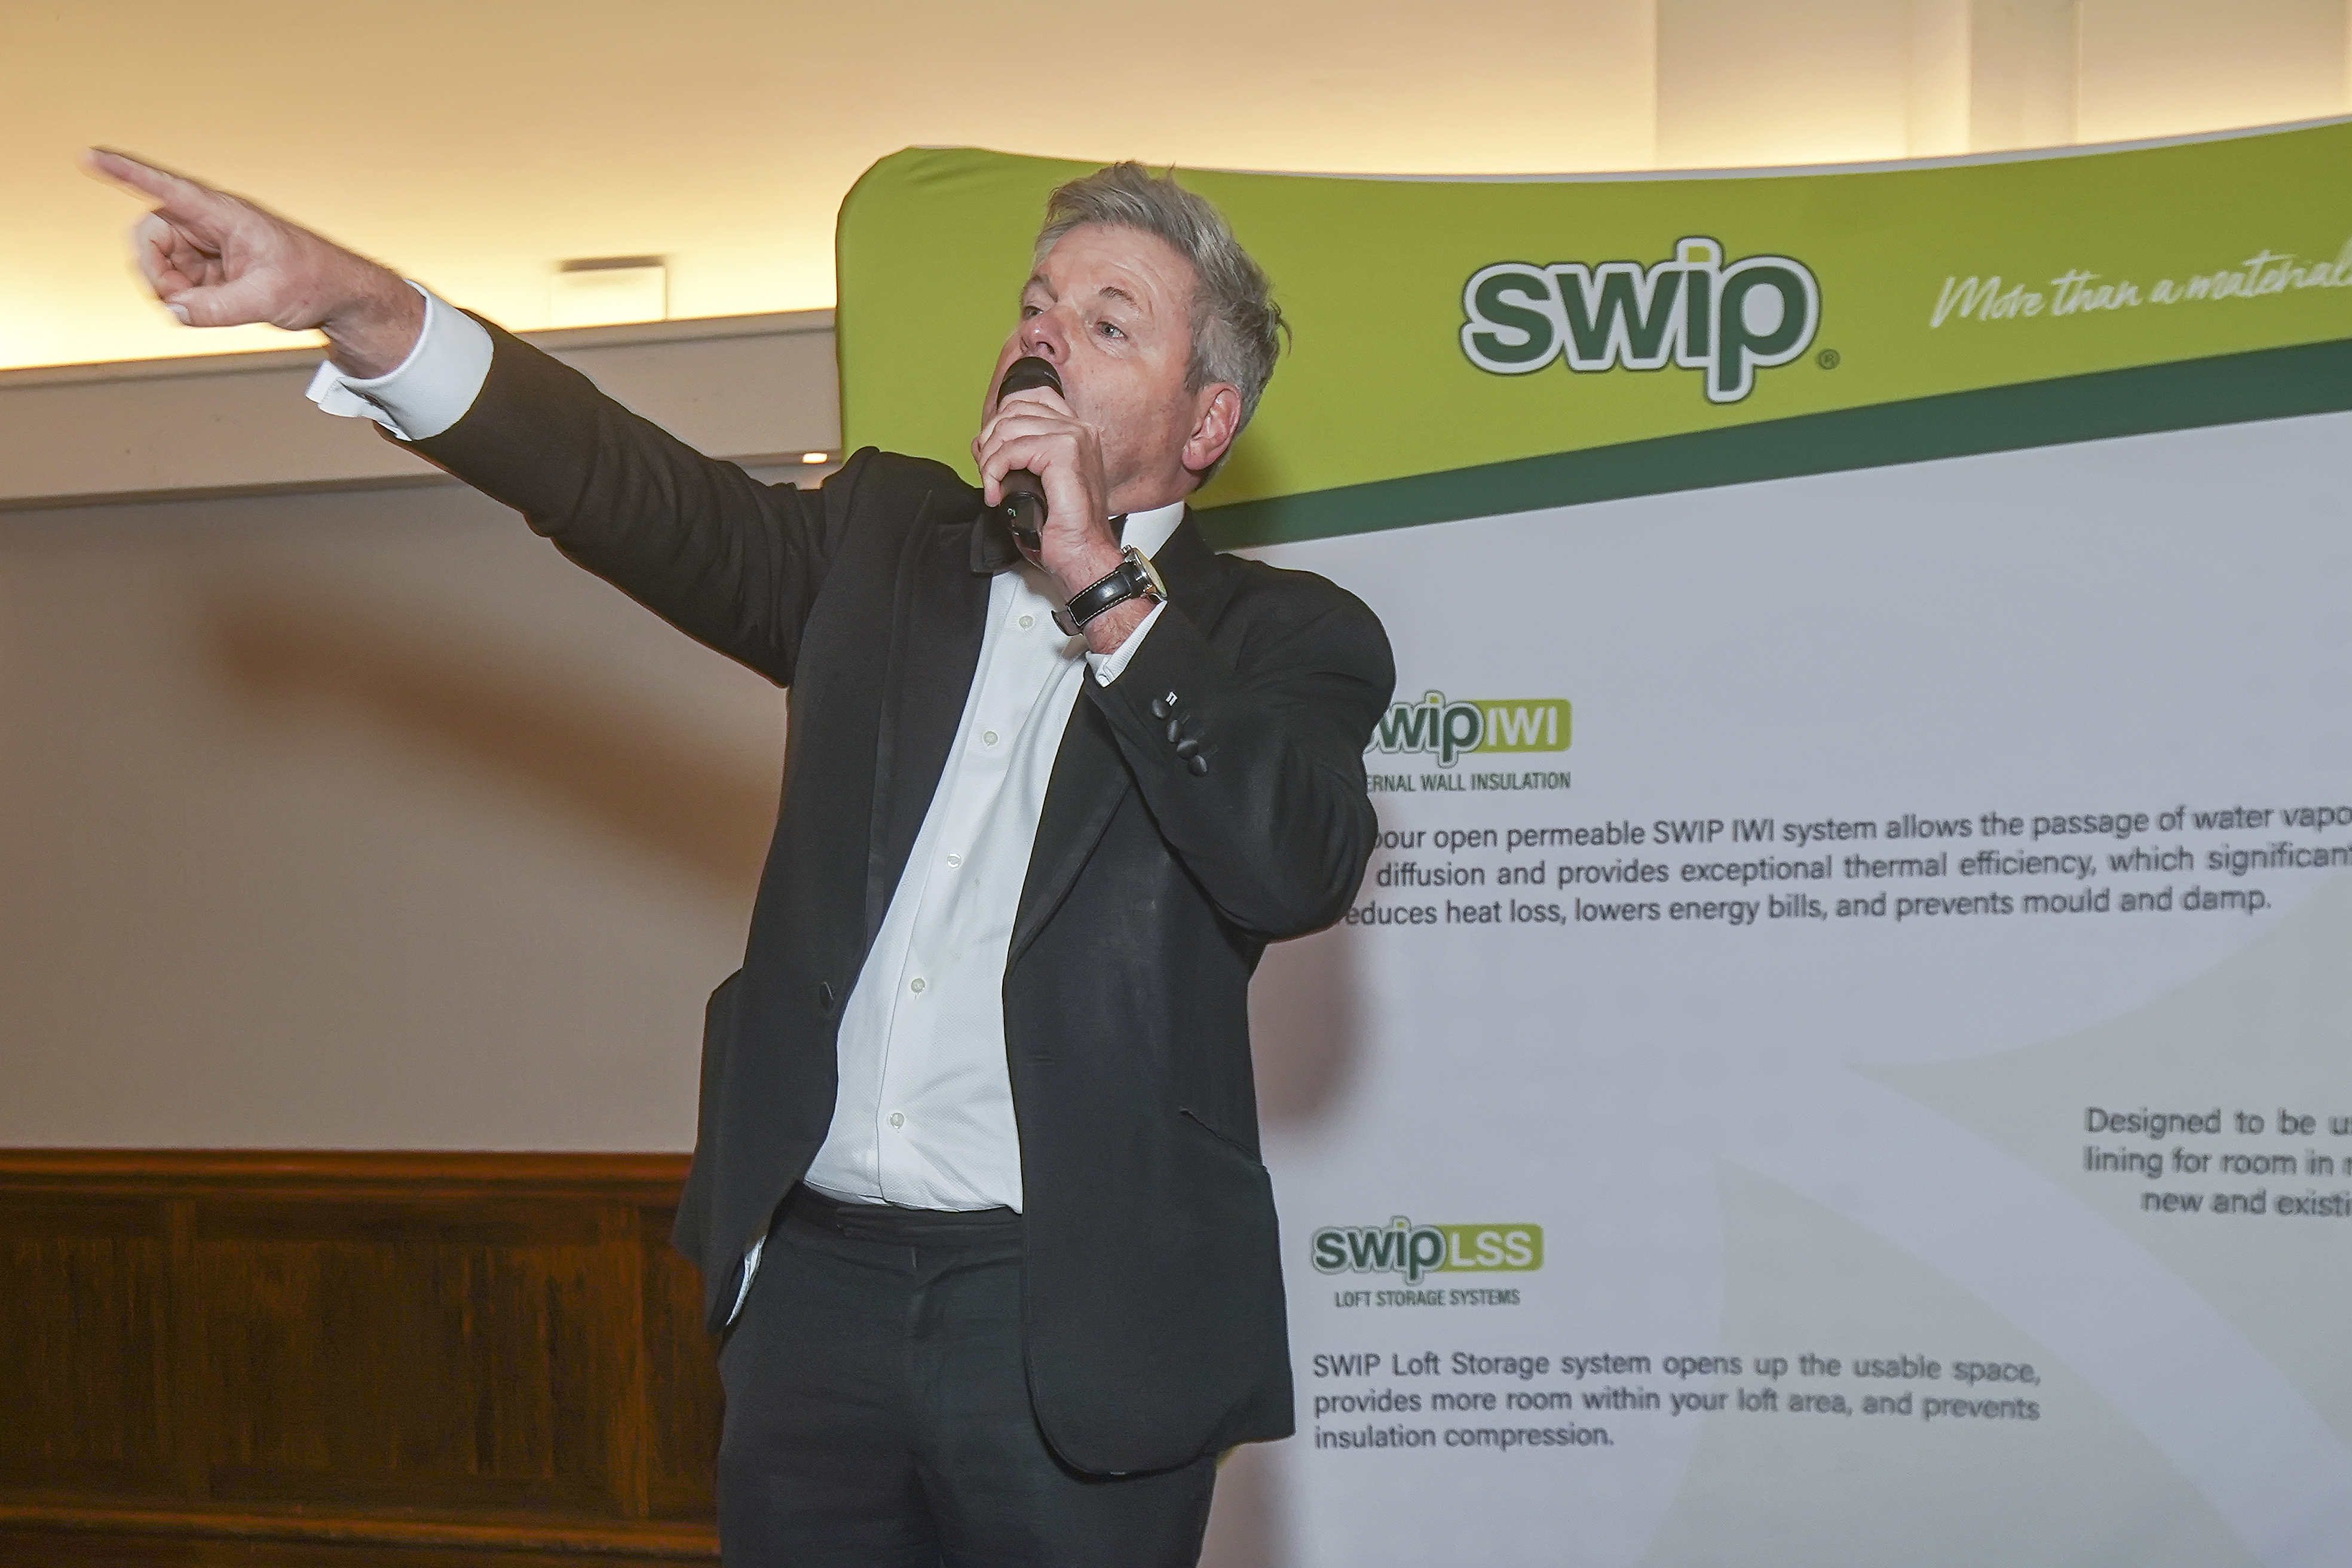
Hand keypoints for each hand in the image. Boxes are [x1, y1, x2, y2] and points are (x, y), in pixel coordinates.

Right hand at [82, 148, 422, 376]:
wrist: (338, 294)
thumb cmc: (313, 282)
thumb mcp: (266, 299)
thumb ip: (215, 308)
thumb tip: (173, 311)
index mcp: (223, 214)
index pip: (166, 187)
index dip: (125, 171)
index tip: (90, 156)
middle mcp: (209, 223)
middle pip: (149, 235)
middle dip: (154, 270)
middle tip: (179, 300)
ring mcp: (207, 245)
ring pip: (160, 262)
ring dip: (173, 288)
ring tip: (211, 305)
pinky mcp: (209, 266)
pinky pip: (177, 281)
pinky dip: (186, 299)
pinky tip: (215, 306)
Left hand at [971, 385, 1125, 601]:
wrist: (1083, 554)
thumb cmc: (1065, 529)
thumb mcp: (1035, 481)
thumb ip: (1016, 455)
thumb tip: (984, 442)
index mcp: (1077, 433)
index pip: (1028, 399)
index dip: (1001, 420)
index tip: (993, 452)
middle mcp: (1079, 430)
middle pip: (1014, 409)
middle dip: (989, 440)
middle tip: (988, 473)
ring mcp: (1074, 438)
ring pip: (1008, 427)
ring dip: (989, 459)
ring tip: (992, 485)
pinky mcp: (1064, 453)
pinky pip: (1011, 449)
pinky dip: (994, 471)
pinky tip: (996, 493)